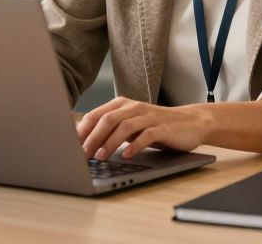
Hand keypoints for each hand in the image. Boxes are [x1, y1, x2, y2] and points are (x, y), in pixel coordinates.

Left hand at [76, 96, 210, 160]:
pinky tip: (126, 156)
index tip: (70, 146)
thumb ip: (112, 130)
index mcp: (122, 104)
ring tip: (100, 156)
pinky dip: (135, 146)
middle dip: (92, 138)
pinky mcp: (163, 128)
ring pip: (124, 127)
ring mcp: (149, 116)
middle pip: (108, 120)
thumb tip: (84, 144)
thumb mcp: (131, 125)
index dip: (82, 130)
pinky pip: (146, 136)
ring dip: (110, 143)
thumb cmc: (156, 126)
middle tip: (82, 155)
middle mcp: (134, 107)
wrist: (191, 123)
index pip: (96, 115)